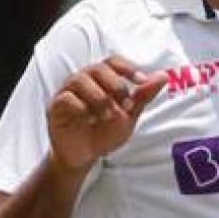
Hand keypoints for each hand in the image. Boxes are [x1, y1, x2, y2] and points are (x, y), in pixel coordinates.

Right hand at [46, 56, 165, 173]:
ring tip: (107, 116)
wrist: (86, 156)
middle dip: (115, 85)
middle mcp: (83, 81)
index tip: (141, 82)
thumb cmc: (106, 131)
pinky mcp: (55, 107)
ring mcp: (67, 92)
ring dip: (99, 97)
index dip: (128, 68)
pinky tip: (89, 119)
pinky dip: (81, 107)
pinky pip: (66, 98)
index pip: (113, 61)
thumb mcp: (130, 115)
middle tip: (125, 105)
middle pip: (97, 68)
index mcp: (102, 79)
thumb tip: (163, 76)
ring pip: (80, 79)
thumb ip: (143, 95)